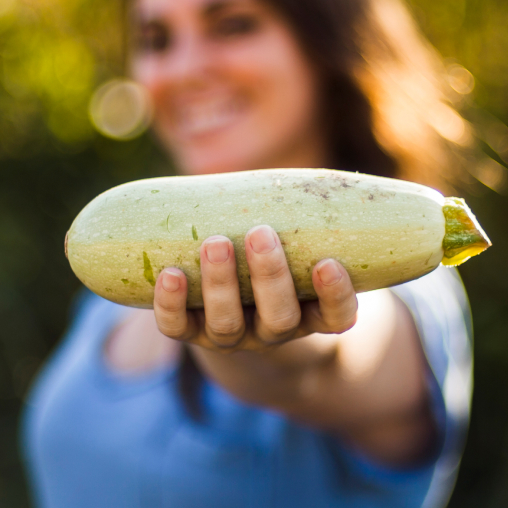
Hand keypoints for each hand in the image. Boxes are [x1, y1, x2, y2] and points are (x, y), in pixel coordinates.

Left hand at [153, 225, 357, 350]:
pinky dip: (171, 304)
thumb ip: (300, 213)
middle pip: (278, 318)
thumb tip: (305, 170)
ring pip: (227, 323)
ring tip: (215, 242)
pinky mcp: (191, 334)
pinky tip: (170, 274)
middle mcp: (273, 331)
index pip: (337, 318)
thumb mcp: (296, 239)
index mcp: (310, 314)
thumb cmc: (276, 255)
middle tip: (260, 233)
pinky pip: (178, 327)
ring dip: (221, 284)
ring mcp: (232, 337)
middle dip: (269, 276)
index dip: (335, 296)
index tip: (327, 263)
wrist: (234, 305)